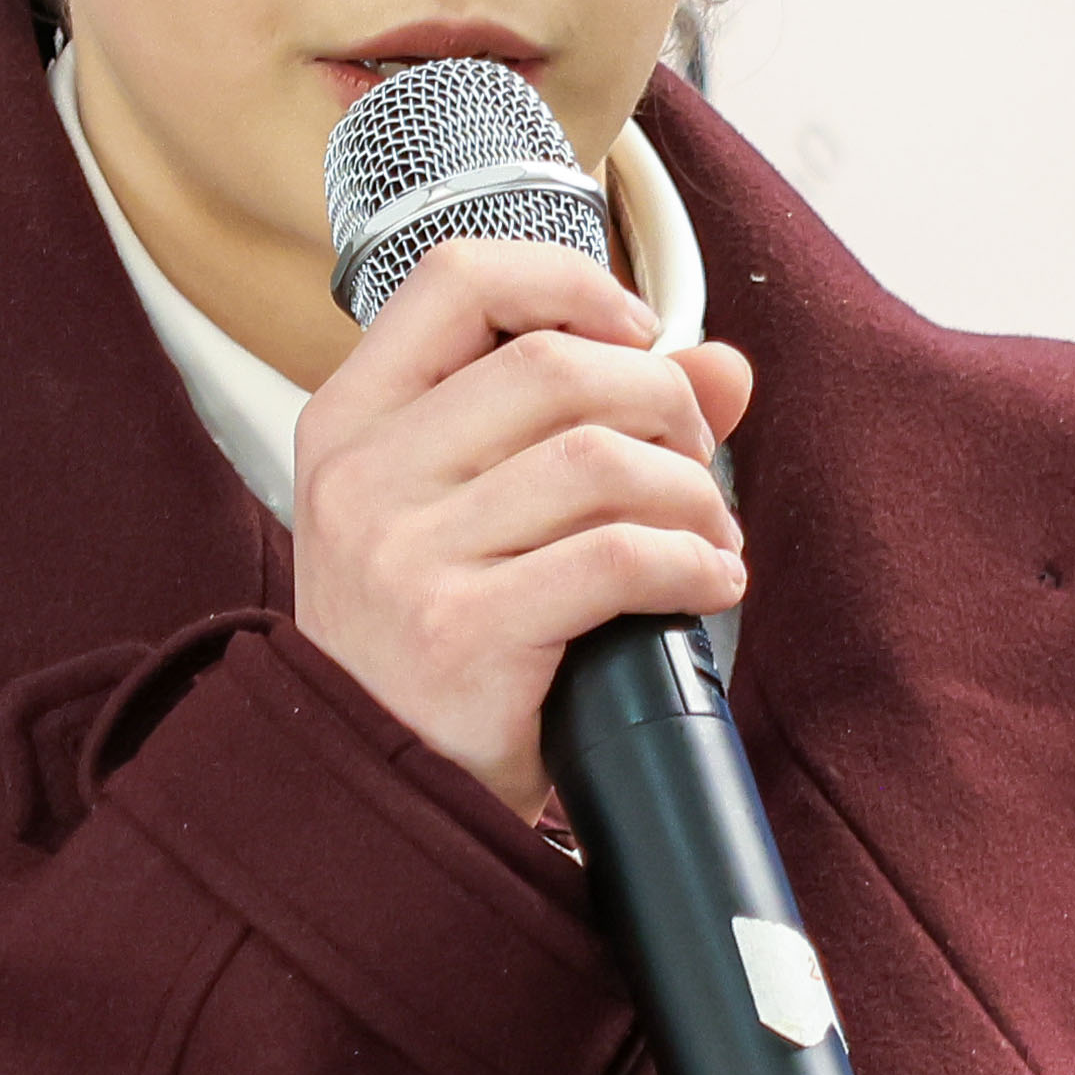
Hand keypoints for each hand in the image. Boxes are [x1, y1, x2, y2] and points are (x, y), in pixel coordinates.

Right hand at [286, 241, 758, 822]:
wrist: (379, 795)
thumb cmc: (430, 647)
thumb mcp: (476, 517)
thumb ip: (589, 421)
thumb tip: (724, 364)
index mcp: (349, 422)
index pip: (454, 279)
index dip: (567, 282)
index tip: (636, 335)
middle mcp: (362, 477)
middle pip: (553, 365)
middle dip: (662, 402)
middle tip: (696, 461)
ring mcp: (402, 555)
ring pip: (598, 459)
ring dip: (690, 493)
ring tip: (710, 537)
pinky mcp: (460, 634)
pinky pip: (616, 559)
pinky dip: (692, 564)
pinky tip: (709, 586)